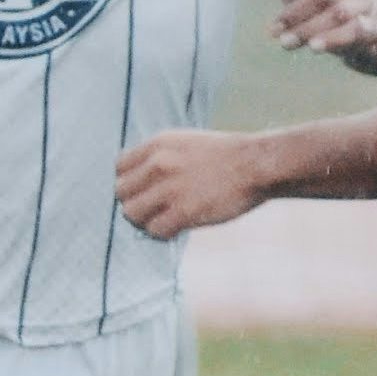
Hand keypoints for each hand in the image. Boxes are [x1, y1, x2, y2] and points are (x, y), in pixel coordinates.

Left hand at [114, 129, 267, 239]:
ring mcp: (170, 188)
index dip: (129, 183)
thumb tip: (141, 179)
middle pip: (121, 192)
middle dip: (134, 203)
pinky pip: (155, 230)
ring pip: (132, 213)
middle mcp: (159, 164)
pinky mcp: (184, 211)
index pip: (119, 167)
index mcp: (158, 144)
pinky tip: (176, 228)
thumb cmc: (226, 155)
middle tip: (152, 210)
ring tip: (162, 220)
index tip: (143, 191)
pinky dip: (162, 233)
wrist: (257, 164)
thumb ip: (161, 156)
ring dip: (144, 220)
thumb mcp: (186, 142)